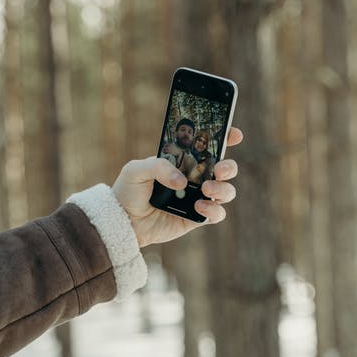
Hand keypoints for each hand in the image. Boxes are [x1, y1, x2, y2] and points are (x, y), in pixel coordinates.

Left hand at [112, 127, 242, 246]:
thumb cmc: (128, 190)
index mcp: (183, 160)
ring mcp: (198, 197)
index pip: (208, 146)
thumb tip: (182, 181)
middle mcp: (195, 177)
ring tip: (206, 188)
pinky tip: (199, 206)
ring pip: (226, 191)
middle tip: (219, 169)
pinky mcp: (197, 217)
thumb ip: (158, 167)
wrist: (123, 221)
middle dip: (229, 166)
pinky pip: (217, 213)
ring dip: (223, 188)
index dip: (225, 137)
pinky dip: (214, 209)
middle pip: (225, 168)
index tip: (234, 134)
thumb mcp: (136, 170)